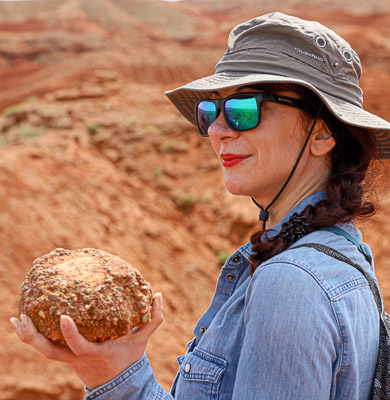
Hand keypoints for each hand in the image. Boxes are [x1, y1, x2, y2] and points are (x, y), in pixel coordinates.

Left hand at [10, 292, 163, 389]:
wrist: (116, 380)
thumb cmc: (129, 355)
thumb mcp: (142, 338)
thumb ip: (153, 318)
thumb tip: (159, 294)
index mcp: (96, 353)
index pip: (80, 347)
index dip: (70, 334)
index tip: (64, 317)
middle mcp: (78, 358)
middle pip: (50, 353)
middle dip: (34, 338)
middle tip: (23, 317)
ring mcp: (68, 359)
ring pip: (42, 351)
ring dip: (28, 336)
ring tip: (16, 319)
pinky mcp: (63, 356)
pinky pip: (43, 347)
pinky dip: (31, 337)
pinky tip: (21, 323)